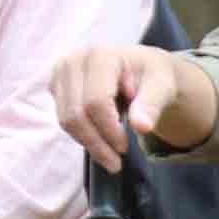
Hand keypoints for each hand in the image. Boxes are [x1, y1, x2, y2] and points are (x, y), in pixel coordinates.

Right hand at [49, 43, 181, 171]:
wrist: (140, 68)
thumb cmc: (152, 76)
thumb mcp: (162, 86)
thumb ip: (152, 104)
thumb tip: (141, 127)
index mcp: (100, 56)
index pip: (95, 102)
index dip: (109, 130)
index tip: (125, 148)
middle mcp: (73, 61)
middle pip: (76, 114)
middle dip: (96, 143)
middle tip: (116, 162)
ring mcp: (60, 73)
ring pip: (65, 120)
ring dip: (88, 142)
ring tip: (110, 154)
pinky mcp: (56, 86)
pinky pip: (63, 119)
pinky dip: (81, 134)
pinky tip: (100, 134)